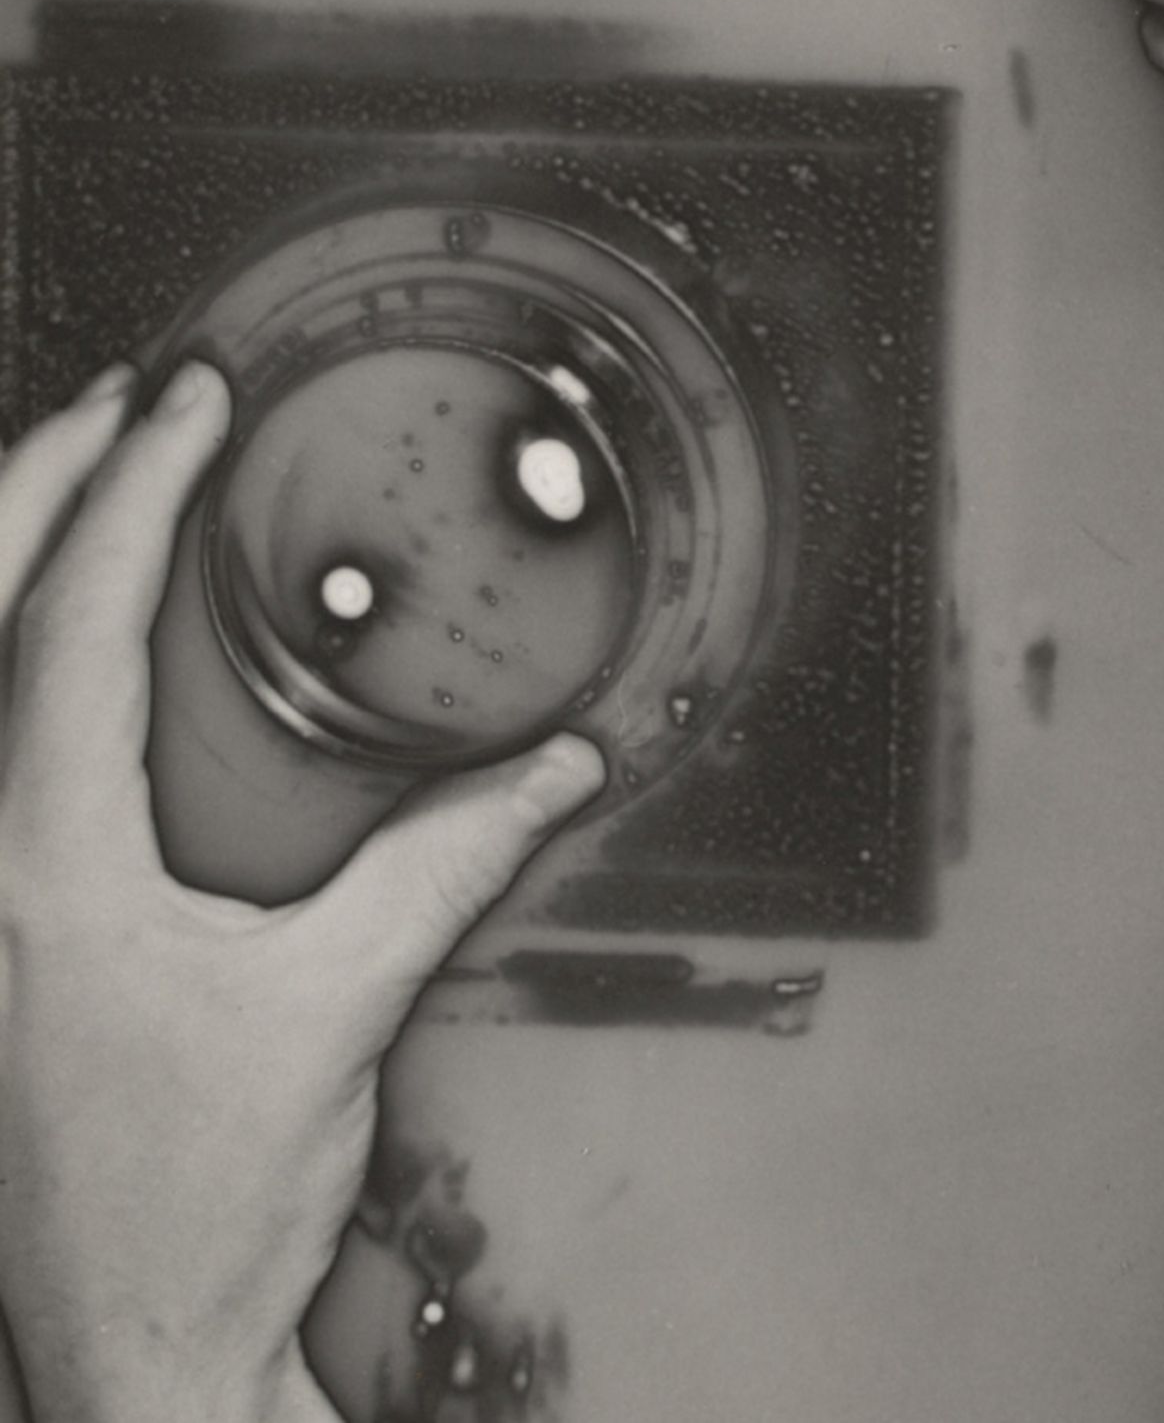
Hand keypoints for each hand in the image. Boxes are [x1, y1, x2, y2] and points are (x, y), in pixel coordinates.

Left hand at [0, 360, 604, 1422]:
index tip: (188, 399)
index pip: (65, 629)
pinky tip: (86, 632)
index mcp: (40, 872)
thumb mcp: (334, 1014)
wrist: (120, 1348)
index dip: (129, 491)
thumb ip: (445, 870)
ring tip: (98, 472)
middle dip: (42, 479)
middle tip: (128, 396)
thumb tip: (551, 771)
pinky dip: (26, 644)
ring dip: (22, 552)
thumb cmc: (192, 1207)